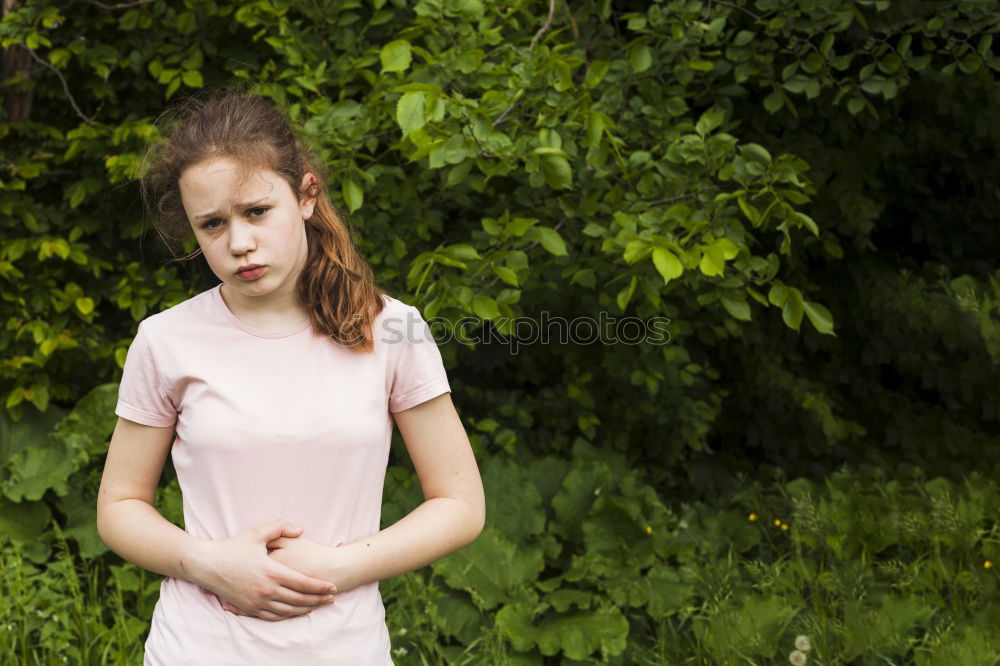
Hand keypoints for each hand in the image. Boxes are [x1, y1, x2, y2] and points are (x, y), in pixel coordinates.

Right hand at [222, 534, 338, 616]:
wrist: (206, 565)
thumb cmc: (232, 548)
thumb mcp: (257, 533)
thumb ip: (280, 527)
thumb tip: (300, 529)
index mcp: (271, 572)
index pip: (303, 583)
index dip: (320, 586)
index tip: (333, 586)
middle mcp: (266, 590)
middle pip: (299, 599)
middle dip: (318, 599)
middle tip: (331, 598)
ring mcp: (257, 602)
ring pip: (288, 611)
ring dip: (306, 609)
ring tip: (318, 605)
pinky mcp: (249, 609)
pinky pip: (273, 616)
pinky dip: (288, 615)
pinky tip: (296, 612)